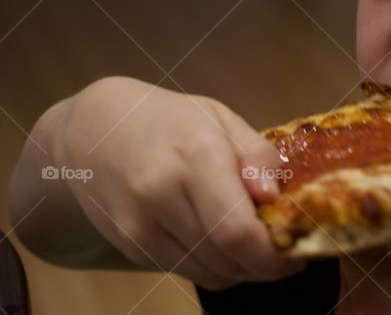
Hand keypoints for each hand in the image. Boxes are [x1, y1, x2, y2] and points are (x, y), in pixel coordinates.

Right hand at [57, 76, 302, 287]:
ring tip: (258, 248)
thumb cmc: (169, 119)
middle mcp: (162, 195)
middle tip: (286, 253)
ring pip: (208, 273)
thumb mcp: (220, 118)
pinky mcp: (130, 245)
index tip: (297, 253)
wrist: (93, 131)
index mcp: (195, 156)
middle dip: (265, 265)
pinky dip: (215, 268)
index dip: (272, 255)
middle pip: (226, 258)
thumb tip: (274, 197)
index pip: (236, 230)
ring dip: (242, 270)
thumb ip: (255, 155)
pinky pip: (186, 272)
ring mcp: (140, 226)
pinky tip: (225, 247)